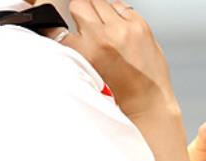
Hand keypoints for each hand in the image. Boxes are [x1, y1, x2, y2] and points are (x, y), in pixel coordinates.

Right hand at [51, 0, 179, 117]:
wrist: (149, 105)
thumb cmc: (121, 101)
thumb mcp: (90, 80)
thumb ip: (79, 55)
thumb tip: (67, 37)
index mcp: (88, 54)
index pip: (59, 31)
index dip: (57, 31)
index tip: (59, 33)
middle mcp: (105, 37)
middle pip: (79, 5)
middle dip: (79, 16)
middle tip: (84, 29)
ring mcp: (124, 28)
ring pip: (99, 2)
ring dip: (97, 14)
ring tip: (103, 32)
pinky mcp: (140, 24)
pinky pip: (120, 6)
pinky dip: (116, 15)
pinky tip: (118, 31)